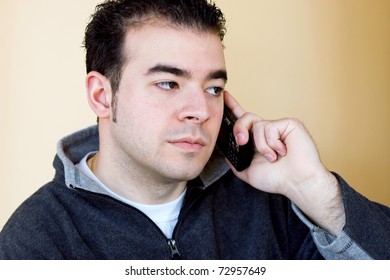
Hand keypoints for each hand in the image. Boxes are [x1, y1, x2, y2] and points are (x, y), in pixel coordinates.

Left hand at [224, 92, 344, 234]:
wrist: (296, 183)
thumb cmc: (276, 179)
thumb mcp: (247, 171)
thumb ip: (235, 161)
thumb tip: (225, 152)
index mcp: (257, 139)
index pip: (243, 120)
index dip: (233, 107)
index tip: (224, 96)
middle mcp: (267, 130)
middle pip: (246, 117)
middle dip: (239, 129)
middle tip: (242, 142)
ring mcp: (278, 126)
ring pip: (257, 126)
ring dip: (262, 146)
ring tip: (273, 158)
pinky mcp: (289, 124)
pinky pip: (269, 128)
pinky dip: (272, 143)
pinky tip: (283, 151)